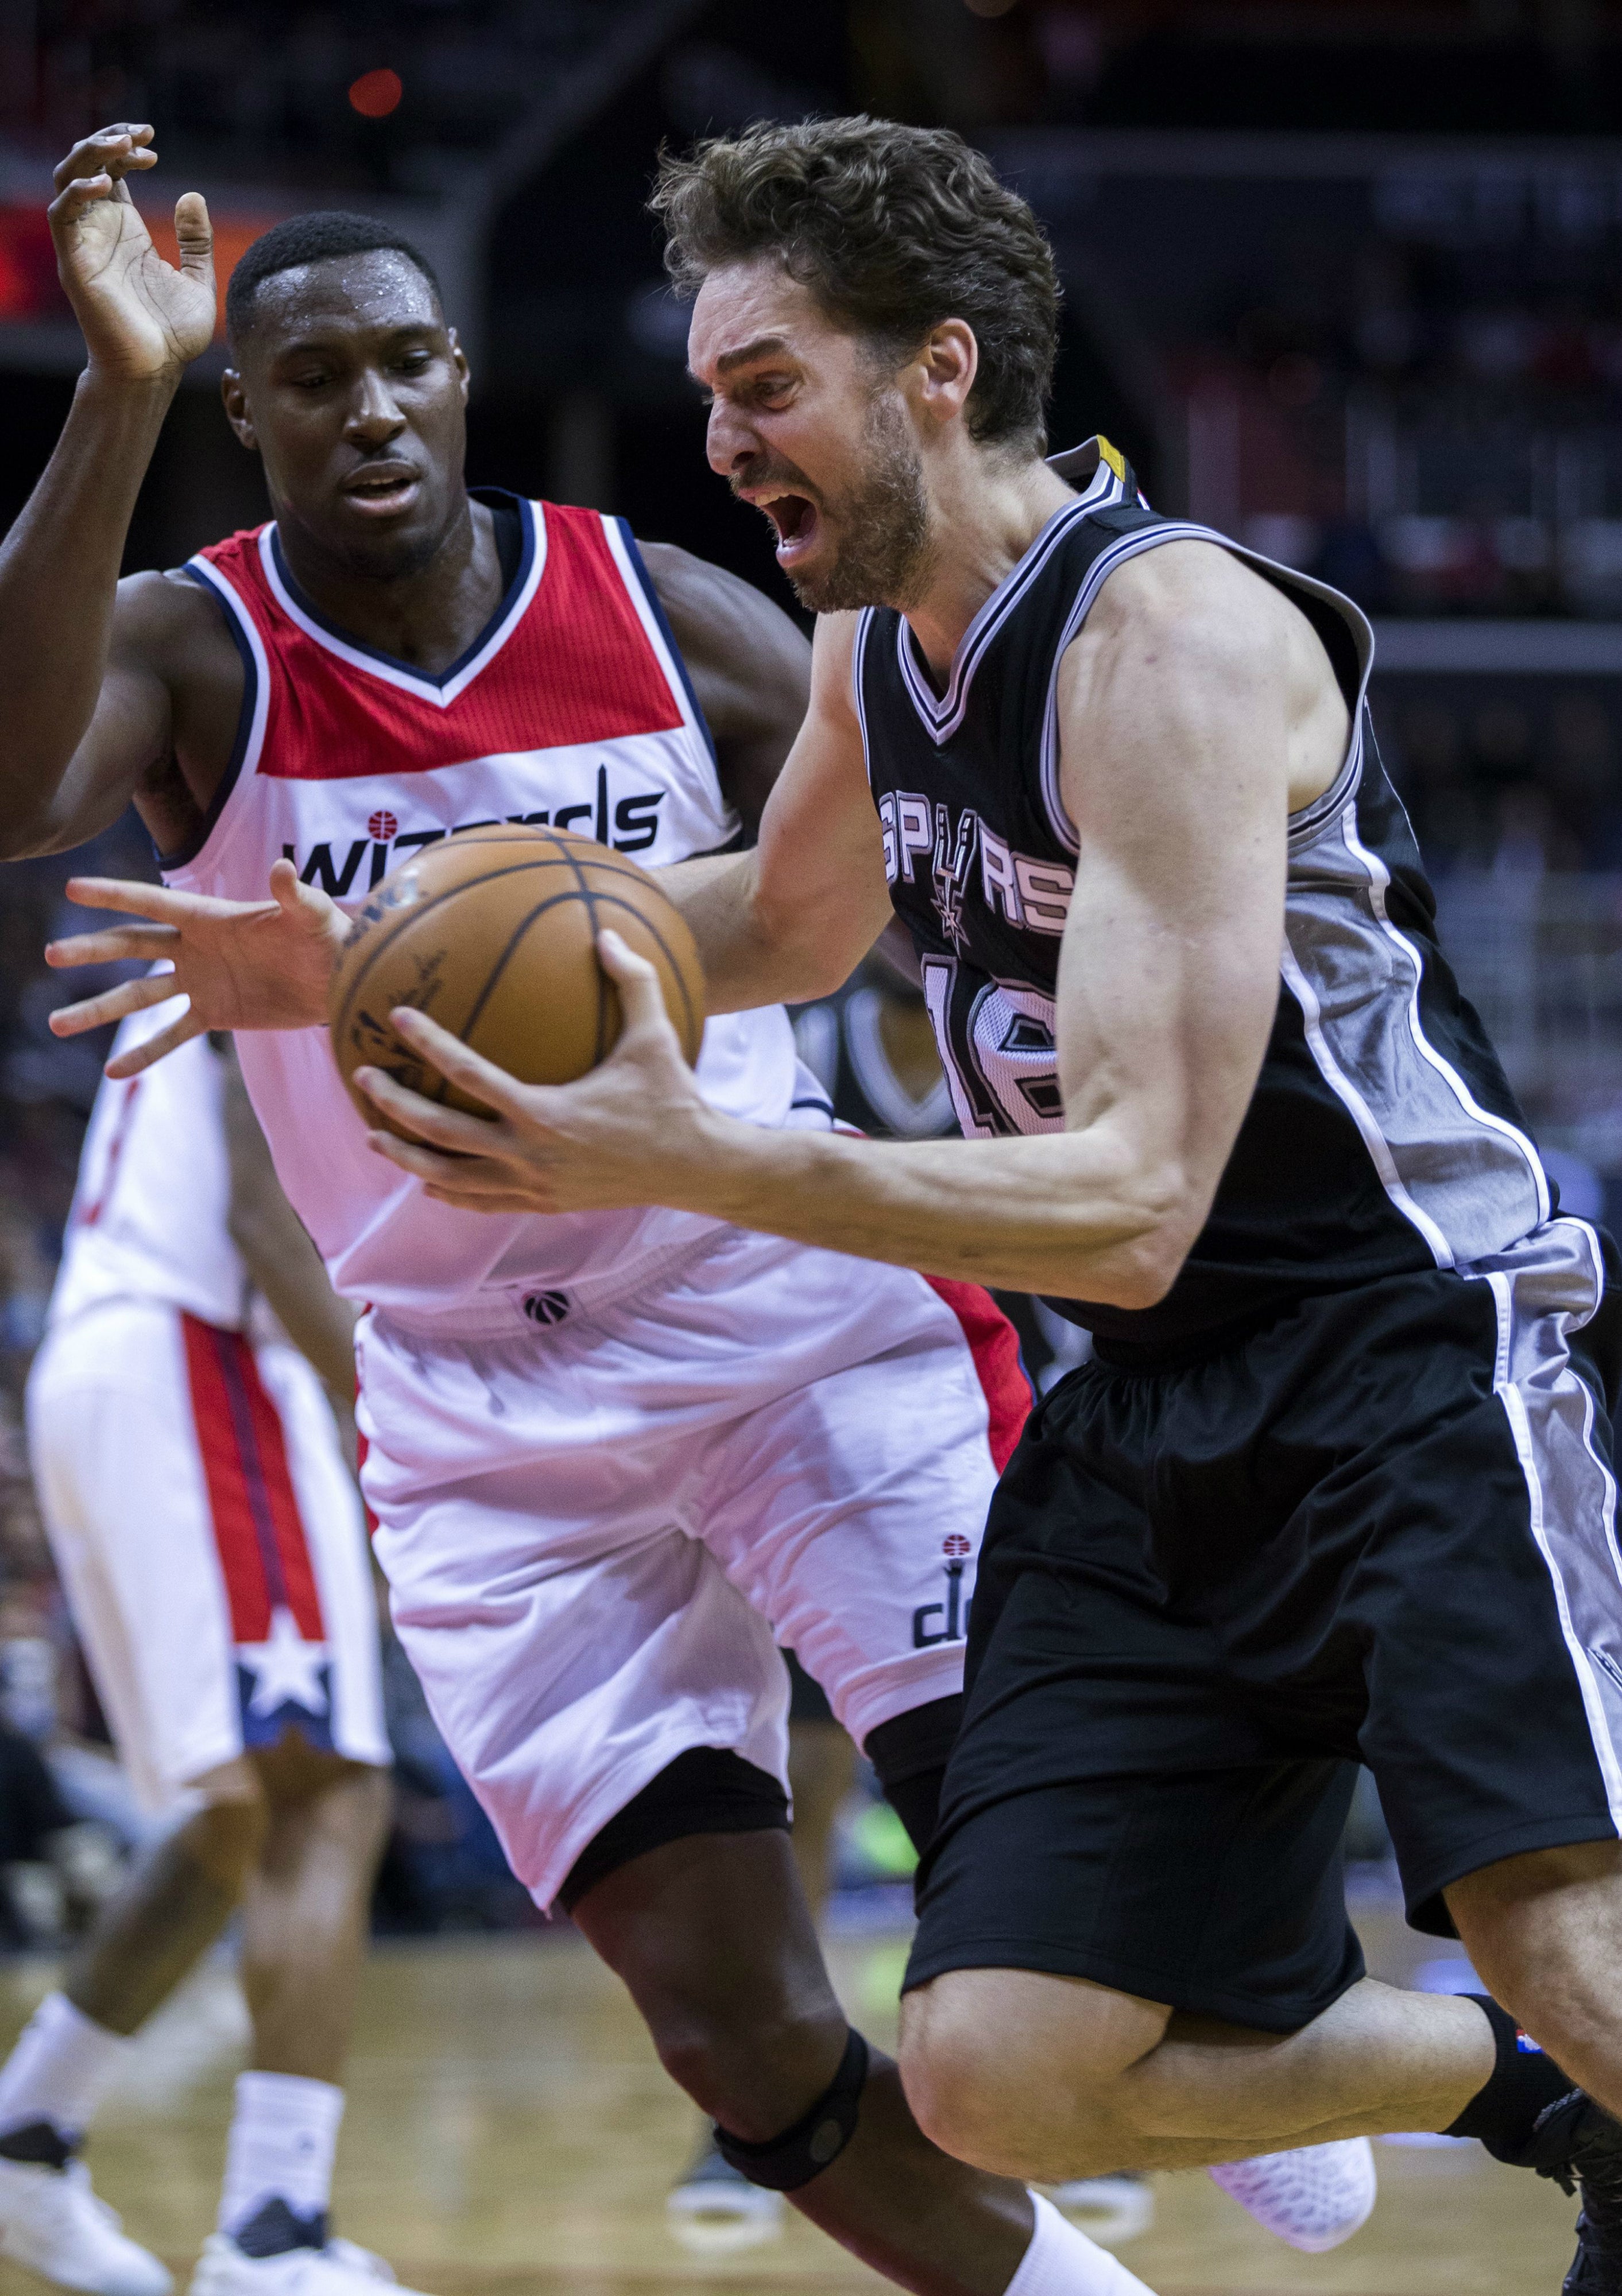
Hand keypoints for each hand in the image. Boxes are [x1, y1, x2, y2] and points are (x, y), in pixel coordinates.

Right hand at [45, 861, 348, 1075]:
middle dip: (91, 951)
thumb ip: (294, 896)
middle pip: (132, 946)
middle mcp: (196, 948)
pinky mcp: (215, 1015)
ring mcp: (201, 982)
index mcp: (210, 917)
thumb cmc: (332, 937)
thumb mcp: (314, 916)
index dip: (114, 894)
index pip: (152, 904)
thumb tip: (284, 869)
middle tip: (51, 955)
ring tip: (58, 1023)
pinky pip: (173, 1036)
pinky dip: (145, 1053)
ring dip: (100, 1008)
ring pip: (140, 996)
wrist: (343, 979)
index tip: (72, 888)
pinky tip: (113, 1073)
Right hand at [49, 125, 214, 381]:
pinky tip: (105, 184)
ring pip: (67, 179)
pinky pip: (62, 215)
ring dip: (90, 156)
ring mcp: (84, 244)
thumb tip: (192, 196)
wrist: (155, 372)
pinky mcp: (74, 262)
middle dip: (108, 140)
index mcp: (126, 230)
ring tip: (122, 148)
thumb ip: (195, 241)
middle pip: (86, 164)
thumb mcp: (197, 280)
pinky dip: (78, 192)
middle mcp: (100, 231)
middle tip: (141, 135)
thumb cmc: (172, 335)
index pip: (112, 170)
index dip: (126, 147)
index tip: (152, 141)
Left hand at [354, 932, 724, 1215]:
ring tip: (372, 1134)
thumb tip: (606, 932)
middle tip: (363, 1076)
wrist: (694, 1168)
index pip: (470, 1075)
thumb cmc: (674, 1099)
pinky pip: (480, 1203)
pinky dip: (447, 1192)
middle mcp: (529, 1155)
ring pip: (449, 1178)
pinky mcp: (541, 1204)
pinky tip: (427, 1180)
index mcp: (546, 1112)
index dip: (429, 1045)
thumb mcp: (656, 1036)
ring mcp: (532, 1186)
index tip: (398, 1017)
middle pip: (440, 1134)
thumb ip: (632, 981)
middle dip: (393, 1106)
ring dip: (406, 1156)